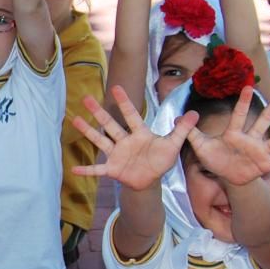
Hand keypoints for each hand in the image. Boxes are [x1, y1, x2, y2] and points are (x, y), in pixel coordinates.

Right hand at [70, 86, 195, 191]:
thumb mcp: (173, 145)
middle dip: (98, 112)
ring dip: (88, 132)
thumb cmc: (161, 160)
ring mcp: (116, 154)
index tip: (116, 87)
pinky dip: (87, 170)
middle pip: (110, 124)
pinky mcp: (112, 170)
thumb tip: (195, 113)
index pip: (131, 115)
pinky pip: (98, 170)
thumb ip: (182, 129)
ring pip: (100, 141)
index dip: (124, 102)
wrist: (150, 180)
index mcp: (139, 133)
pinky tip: (74, 169)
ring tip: (75, 120)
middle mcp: (124, 141)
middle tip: (86, 98)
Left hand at [187, 85, 269, 186]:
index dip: (244, 102)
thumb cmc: (215, 158)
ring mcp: (259, 152)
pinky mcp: (263, 165)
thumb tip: (175, 118)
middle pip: (264, 120)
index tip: (248, 87)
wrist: (227, 175)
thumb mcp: (201, 147)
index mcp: (235, 133)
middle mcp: (250, 139)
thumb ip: (191, 133)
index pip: (239, 115)